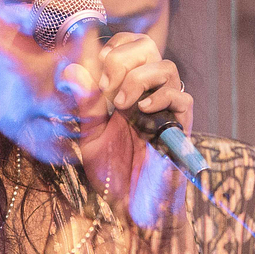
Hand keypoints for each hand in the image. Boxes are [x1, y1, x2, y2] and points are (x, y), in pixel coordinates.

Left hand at [58, 30, 192, 222]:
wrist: (131, 206)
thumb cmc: (111, 172)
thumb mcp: (90, 135)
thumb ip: (85, 104)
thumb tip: (71, 70)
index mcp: (125, 89)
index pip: (127, 47)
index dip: (112, 47)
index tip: (96, 72)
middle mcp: (148, 92)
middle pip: (147, 47)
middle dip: (122, 59)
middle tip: (106, 87)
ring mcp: (167, 108)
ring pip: (166, 67)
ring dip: (139, 79)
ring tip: (121, 104)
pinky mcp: (182, 127)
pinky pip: (182, 98)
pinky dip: (162, 98)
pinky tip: (142, 111)